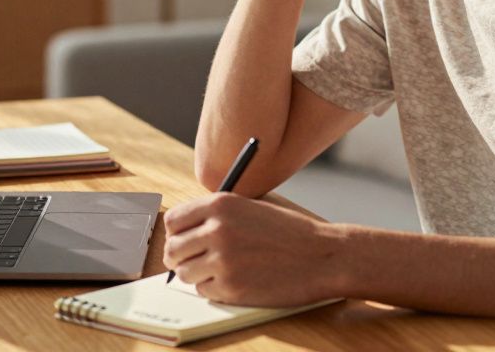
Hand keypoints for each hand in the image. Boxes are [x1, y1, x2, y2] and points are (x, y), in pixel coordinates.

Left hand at [163, 193, 344, 306]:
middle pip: (173, 249)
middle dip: (181, 257)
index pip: (173, 220)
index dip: (176, 233)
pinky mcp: (231, 287)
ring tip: (220, 269)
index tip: (183, 240)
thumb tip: (184, 230)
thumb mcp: (251, 207)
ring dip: (197, 274)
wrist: (321, 256)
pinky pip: (204, 290)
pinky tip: (237, 280)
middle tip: (194, 260)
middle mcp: (217, 230)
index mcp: (220, 204)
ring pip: (184, 273)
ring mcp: (223, 260)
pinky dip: (214, 288)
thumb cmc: (289, 232)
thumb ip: (217, 215)